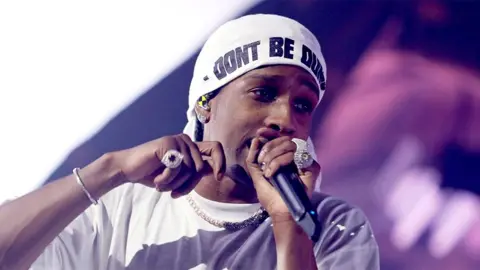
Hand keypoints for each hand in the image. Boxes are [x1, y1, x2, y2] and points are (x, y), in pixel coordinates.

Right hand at [110, 134, 225, 196]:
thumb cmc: (153, 173)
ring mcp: (177, 140)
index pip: (216, 148)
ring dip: (174, 184)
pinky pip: (176, 168)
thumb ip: (195, 171)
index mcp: (191, 147)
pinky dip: (166, 180)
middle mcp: (186, 141)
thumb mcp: (179, 175)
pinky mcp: (167, 144)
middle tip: (173, 193)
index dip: (221, 162)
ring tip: (161, 185)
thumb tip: (214, 171)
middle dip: (187, 185)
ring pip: (189, 170)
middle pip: (200, 168)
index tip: (218, 178)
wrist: (129, 169)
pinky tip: (156, 181)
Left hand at [245, 136, 320, 221]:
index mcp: (283, 157)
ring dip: (273, 157)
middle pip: (284, 139)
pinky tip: (273, 174)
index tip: (259, 133)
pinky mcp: (311, 168)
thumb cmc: (270, 197)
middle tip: (262, 162)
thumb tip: (256, 139)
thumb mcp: (256, 176)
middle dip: (269, 148)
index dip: (270, 133)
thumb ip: (253, 158)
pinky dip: (280, 162)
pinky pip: (298, 156)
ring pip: (290, 145)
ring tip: (268, 171)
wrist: (280, 211)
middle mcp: (294, 158)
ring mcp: (303, 162)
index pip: (279, 138)